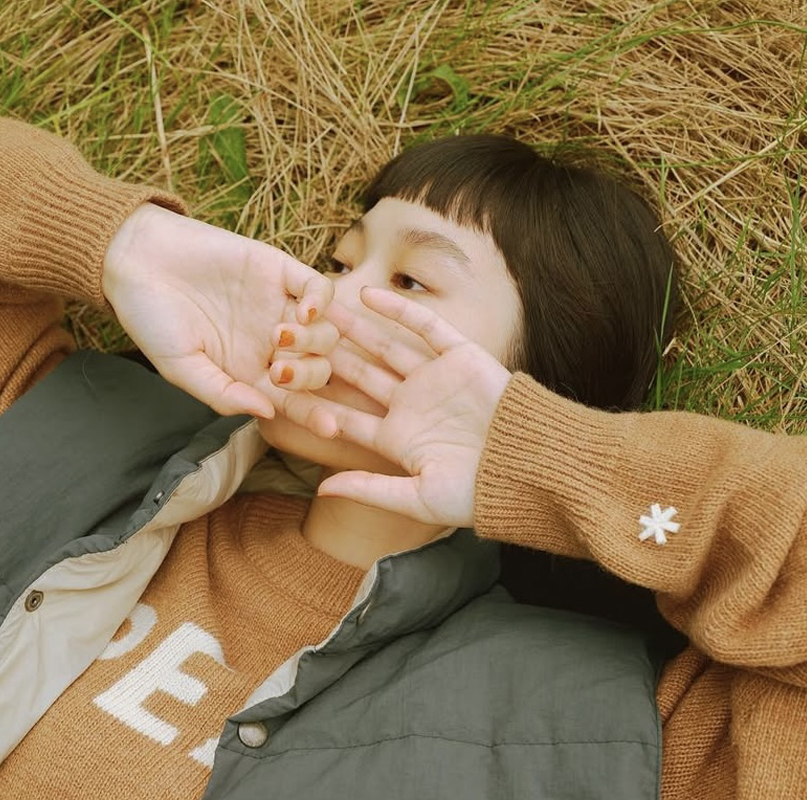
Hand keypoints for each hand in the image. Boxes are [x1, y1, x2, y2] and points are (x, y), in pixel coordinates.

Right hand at [101, 204, 337, 416]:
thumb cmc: (151, 319)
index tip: (331, 429)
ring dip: (313, 342)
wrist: (135, 259)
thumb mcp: (181, 367)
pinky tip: (305, 313)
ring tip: (277, 336)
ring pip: (326, 333)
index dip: (314, 415)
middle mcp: (272, 344)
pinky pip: (318, 287)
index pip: (293, 400)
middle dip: (308, 376)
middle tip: (279, 371)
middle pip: (318, 369)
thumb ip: (222, 394)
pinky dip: (322, 302)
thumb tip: (266, 414)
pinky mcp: (278, 270)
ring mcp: (279, 307)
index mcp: (251, 374)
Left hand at [269, 287, 510, 526]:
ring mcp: (434, 378)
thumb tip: (320, 489)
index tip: (278, 388)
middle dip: (325, 358)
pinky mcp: (460, 356)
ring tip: (319, 307)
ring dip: (353, 328)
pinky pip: (424, 327)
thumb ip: (369, 488)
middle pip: (359, 376)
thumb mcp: (416, 498)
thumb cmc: (475, 494)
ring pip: (384, 346)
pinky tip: (367, 295)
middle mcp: (411, 405)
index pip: (345, 416)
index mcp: (397, 439)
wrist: (528, 470)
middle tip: (288, 337)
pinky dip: (398, 310)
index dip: (313, 403)